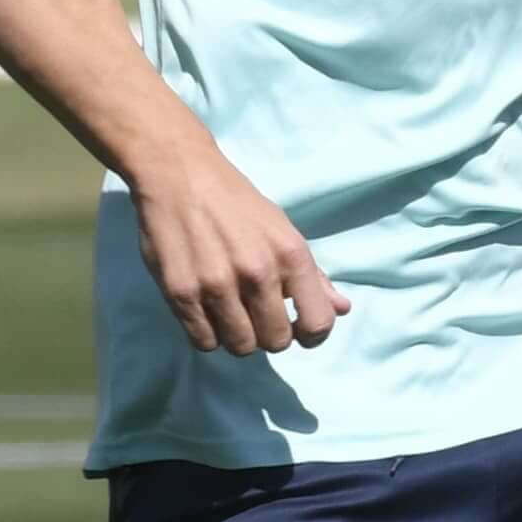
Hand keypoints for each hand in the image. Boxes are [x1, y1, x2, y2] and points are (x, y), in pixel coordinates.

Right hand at [130, 143, 343, 355]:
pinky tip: (208, 311)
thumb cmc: (237, 203)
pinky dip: (208, 334)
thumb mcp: (283, 230)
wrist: (179, 175)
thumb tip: (342, 309)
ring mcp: (216, 285)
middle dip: (270, 334)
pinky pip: (204, 342)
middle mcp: (256, 273)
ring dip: (239, 336)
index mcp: (290, 255)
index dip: (312, 335)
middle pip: (276, 342)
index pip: (317, 323)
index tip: (298, 329)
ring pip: (240, 347)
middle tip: (257, 315)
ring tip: (231, 312)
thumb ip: (313, 275)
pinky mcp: (181, 293)